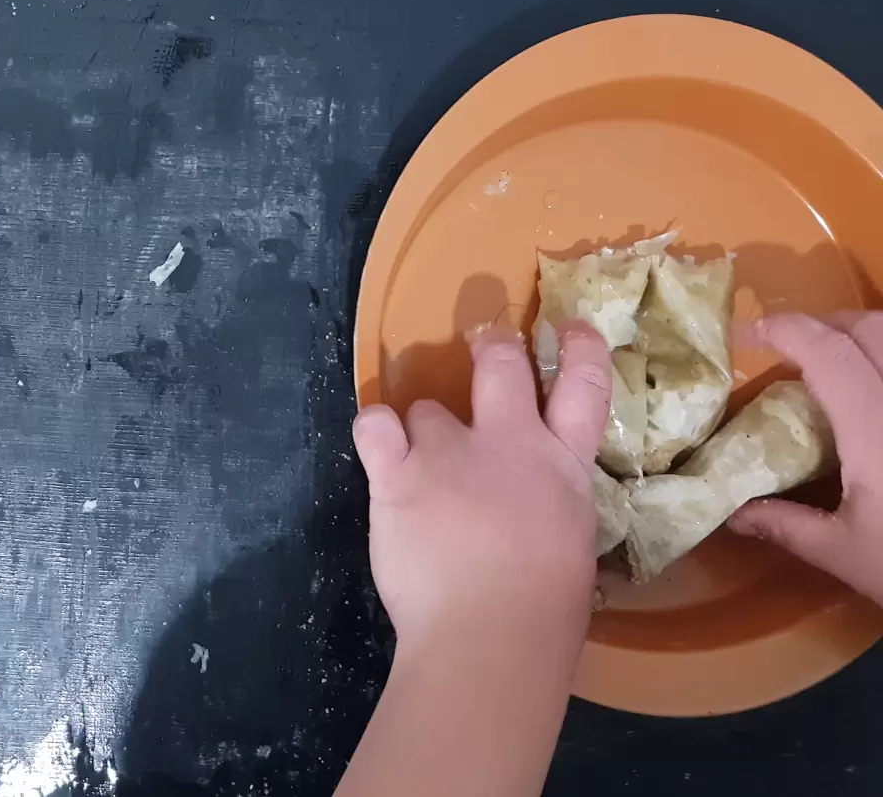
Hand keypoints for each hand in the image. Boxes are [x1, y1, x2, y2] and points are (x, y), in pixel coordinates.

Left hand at [353, 323, 612, 646]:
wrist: (489, 631)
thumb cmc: (541, 610)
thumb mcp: (571, 546)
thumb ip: (549, 509)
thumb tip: (532, 512)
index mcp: (563, 467)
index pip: (583, 388)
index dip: (577, 348)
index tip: (568, 327)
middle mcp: (508, 444)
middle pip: (501, 365)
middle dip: (491, 346)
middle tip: (483, 342)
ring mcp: (449, 452)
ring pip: (427, 407)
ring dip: (422, 429)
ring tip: (418, 465)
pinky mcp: (397, 472)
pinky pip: (375, 424)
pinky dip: (374, 430)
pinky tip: (378, 449)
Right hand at [728, 313, 882, 604]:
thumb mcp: (846, 553)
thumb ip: (787, 524)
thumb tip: (732, 512)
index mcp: (874, 426)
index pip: (828, 351)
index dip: (786, 329)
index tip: (750, 332)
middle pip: (872, 328)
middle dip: (827, 325)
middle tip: (795, 351)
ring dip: (869, 338)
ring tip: (843, 366)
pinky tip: (879, 395)